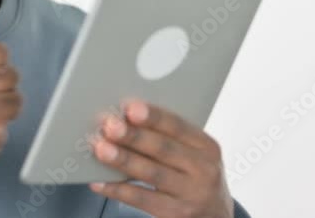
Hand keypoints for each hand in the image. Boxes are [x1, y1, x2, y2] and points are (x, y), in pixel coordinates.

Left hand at [89, 99, 233, 217]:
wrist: (215, 216)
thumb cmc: (195, 176)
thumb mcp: (194, 154)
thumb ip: (167, 137)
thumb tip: (125, 120)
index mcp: (206, 146)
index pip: (178, 126)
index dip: (153, 116)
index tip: (130, 107)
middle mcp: (203, 170)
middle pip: (163, 149)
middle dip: (134, 136)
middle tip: (110, 125)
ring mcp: (191, 194)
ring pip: (152, 173)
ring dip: (123, 159)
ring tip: (101, 148)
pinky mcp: (175, 214)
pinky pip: (142, 199)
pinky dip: (118, 189)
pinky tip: (100, 181)